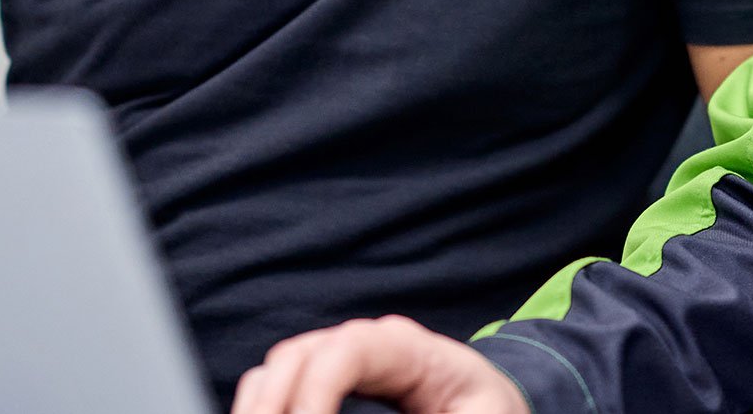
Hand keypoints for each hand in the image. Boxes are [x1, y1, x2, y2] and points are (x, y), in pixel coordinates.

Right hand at [231, 315, 527, 413]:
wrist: (491, 406)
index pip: (346, 350)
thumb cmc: (489, 411)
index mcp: (409, 349)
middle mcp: (366, 345)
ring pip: (278, 372)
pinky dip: (267, 410)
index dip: (316, 392)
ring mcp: (341, 361)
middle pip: (297, 356)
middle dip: (273, 404)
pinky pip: (281, 391)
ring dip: (260, 408)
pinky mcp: (328, 386)